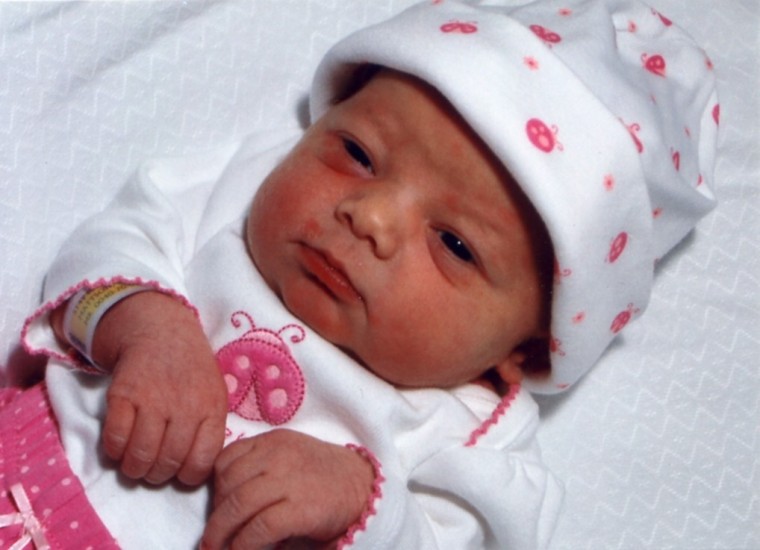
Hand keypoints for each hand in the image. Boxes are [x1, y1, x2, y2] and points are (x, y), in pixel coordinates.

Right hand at [92, 291, 227, 485]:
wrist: (161, 332)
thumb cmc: (191, 370)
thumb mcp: (215, 393)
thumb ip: (210, 428)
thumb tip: (198, 468)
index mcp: (211, 408)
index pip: (202, 461)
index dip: (188, 476)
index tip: (180, 473)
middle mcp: (184, 406)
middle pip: (168, 462)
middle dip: (158, 475)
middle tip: (152, 470)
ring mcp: (152, 400)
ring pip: (140, 455)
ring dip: (134, 468)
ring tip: (134, 463)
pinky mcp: (122, 395)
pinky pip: (115, 438)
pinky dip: (114, 450)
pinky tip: (119, 446)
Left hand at [201, 430, 375, 549]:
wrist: (363, 487)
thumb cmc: (321, 475)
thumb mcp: (290, 455)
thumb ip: (260, 465)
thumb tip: (223, 498)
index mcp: (273, 441)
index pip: (226, 459)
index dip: (215, 488)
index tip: (216, 507)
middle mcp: (278, 456)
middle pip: (229, 484)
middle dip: (215, 515)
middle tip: (211, 538)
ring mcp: (290, 480)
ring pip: (239, 505)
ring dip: (221, 532)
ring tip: (218, 548)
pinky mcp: (301, 508)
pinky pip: (259, 527)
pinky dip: (243, 544)